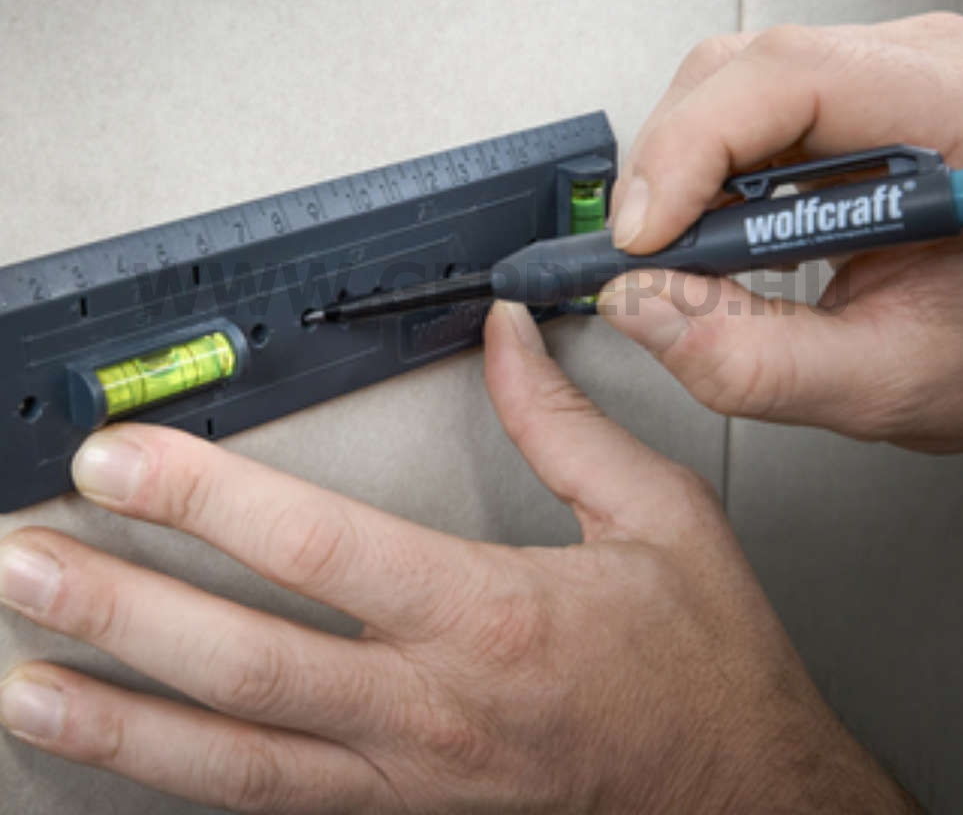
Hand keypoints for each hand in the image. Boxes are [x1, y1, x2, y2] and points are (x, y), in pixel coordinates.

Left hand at [0, 302, 914, 812]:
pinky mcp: (407, 811)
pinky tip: (130, 751)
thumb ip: (566, 421)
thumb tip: (507, 340)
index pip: (319, 548)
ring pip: (234, 760)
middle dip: (119, 608)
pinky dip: (186, 777)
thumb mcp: (658, 516)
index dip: (207, 498)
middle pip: (243, 663)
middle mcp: (434, 707)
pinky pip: (276, 802)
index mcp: (493, 617)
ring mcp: (410, 777)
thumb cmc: (706, 662)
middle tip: (26, 561)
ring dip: (119, 715)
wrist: (745, 793)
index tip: (125, 458)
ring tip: (26, 674)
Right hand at [604, 12, 962, 451]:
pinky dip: (700, 178)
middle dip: (668, 169)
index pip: (791, 77)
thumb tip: (638, 305)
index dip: (692, 150)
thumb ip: (756, 360)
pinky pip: (737, 111)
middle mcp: (919, 69)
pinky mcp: (842, 97)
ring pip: (725, 85)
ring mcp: (877, 72)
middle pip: (741, 72)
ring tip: (684, 256)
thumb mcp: (886, 383)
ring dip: (678, 176)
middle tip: (642, 258)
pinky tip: (716, 235)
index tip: (643, 238)